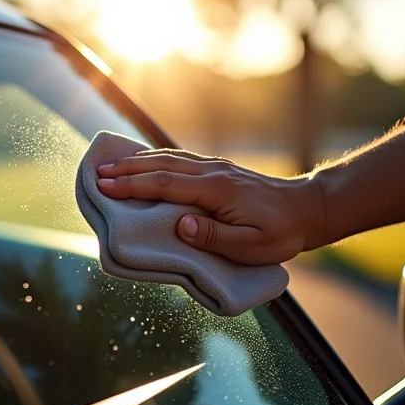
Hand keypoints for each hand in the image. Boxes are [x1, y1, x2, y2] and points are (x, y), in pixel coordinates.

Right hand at [97, 150, 325, 264]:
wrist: (307, 208)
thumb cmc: (279, 234)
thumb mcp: (250, 246)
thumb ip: (214, 235)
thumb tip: (181, 225)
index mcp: (216, 191)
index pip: (165, 184)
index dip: (133, 185)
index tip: (105, 185)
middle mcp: (212, 173)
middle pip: (161, 166)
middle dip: (127, 170)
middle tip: (97, 174)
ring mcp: (215, 167)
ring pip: (169, 159)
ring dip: (139, 161)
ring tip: (112, 165)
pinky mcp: (219, 169)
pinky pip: (181, 159)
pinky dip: (157, 158)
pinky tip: (146, 161)